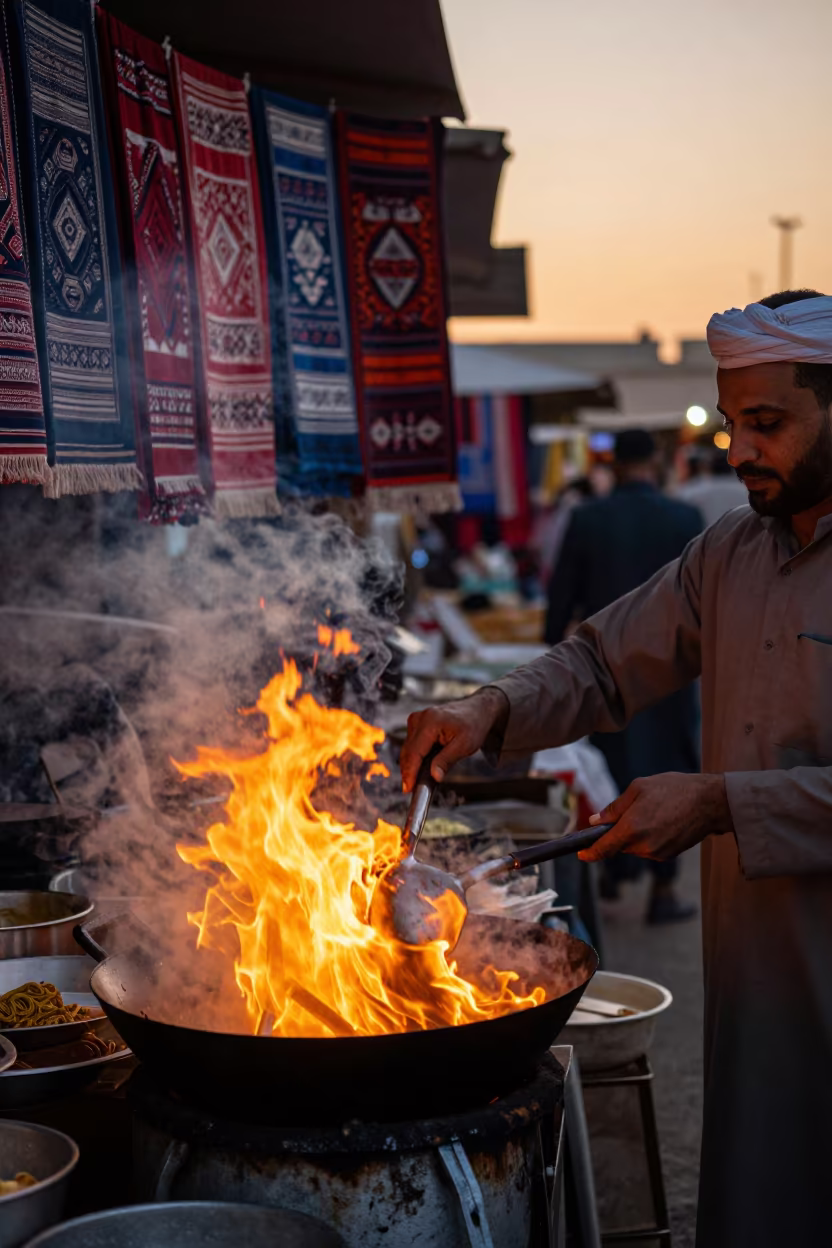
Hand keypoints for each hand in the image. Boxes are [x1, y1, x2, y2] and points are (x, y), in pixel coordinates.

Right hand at [400, 687, 509, 791]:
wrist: (477, 710)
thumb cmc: (473, 724)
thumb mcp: (465, 745)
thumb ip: (447, 760)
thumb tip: (434, 776)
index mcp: (431, 722)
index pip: (414, 752)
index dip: (410, 772)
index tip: (408, 788)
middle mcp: (420, 718)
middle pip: (408, 752)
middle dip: (409, 772)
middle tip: (412, 790)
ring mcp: (417, 719)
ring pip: (408, 749)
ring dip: (411, 765)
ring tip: (418, 780)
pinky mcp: (417, 723)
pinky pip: (411, 744)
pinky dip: (415, 757)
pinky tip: (422, 766)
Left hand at [578, 772, 732, 862]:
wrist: (710, 802)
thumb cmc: (675, 789)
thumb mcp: (639, 788)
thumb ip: (614, 808)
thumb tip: (594, 821)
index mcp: (632, 829)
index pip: (603, 848)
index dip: (589, 853)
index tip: (581, 854)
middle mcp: (643, 845)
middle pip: (619, 845)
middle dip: (619, 831)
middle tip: (633, 810)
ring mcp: (657, 853)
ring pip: (634, 846)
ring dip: (635, 833)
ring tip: (653, 811)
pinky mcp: (668, 855)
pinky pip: (649, 847)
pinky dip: (649, 836)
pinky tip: (662, 820)